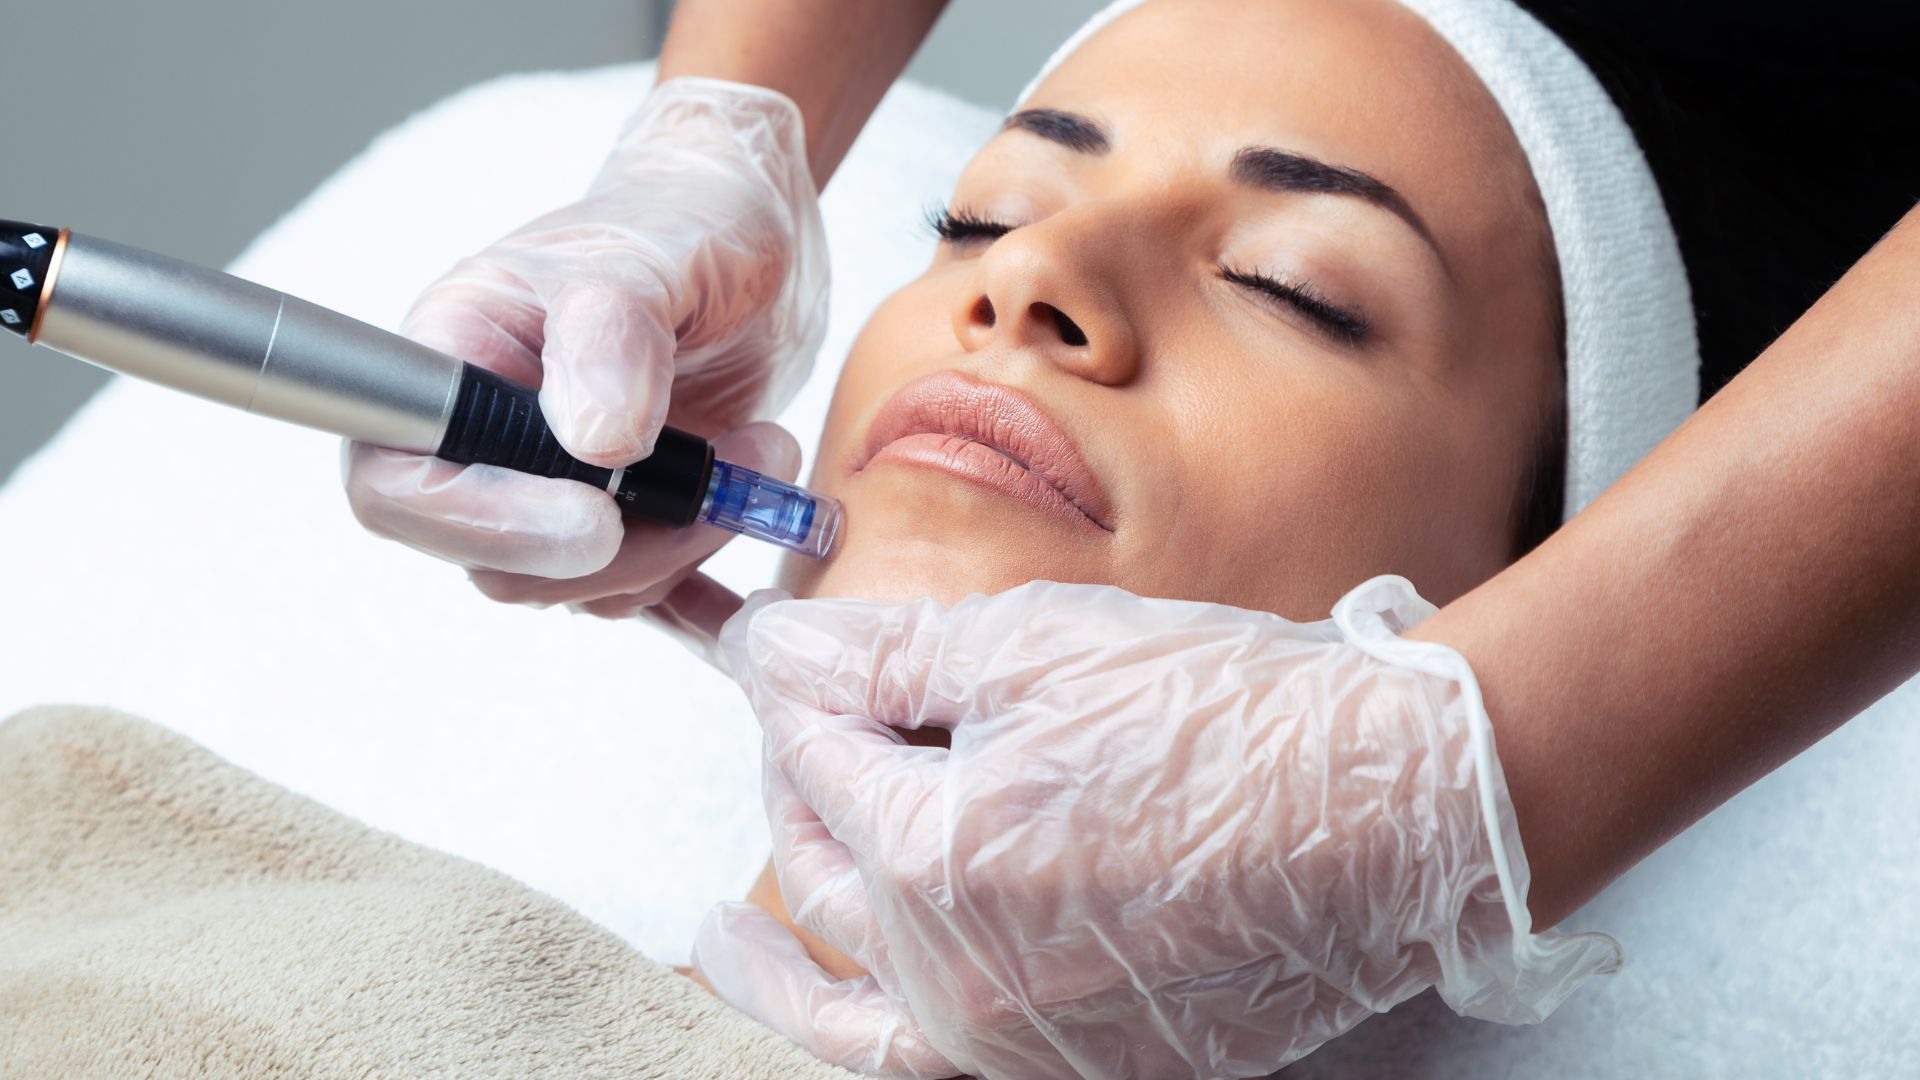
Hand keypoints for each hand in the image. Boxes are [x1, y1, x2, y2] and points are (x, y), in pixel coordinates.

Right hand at [343, 77, 826, 611]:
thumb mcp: (651, 258)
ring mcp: (554, 491)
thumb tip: (593, 442)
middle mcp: (487, 443)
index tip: (597, 516)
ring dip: (684, 544)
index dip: (480, 524)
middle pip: (500, 565)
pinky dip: (704, 580)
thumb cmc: (680, 223)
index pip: (398, 487)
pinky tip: (756, 524)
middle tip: (722, 479)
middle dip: (621, 546)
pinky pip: (643, 594)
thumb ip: (611, 334)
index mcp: (453, 368)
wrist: (746, 238)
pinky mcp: (624, 524)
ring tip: (762, 452)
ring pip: (584, 587)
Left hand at [694, 577, 1620, 1077]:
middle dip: (796, 778)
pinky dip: (860, 1030)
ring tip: (725, 938)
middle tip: (800, 722)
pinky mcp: (1074, 1063)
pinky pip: (927, 1060)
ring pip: (856, 984)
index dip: (795, 687)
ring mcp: (1017, 1037)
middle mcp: (959, 974)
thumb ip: (883, 658)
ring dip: (794, 934)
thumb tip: (776, 650)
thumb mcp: (1038, 649)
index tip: (782, 650)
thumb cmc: (1233, 721)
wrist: (1389, 811)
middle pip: (825, 864)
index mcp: (937, 859)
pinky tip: (826, 1005)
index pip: (816, 755)